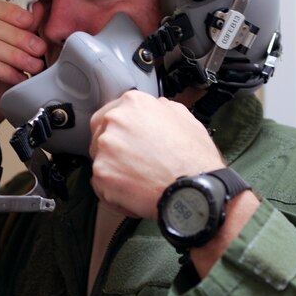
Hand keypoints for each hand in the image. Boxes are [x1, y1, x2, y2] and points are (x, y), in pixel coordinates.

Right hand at [0, 0, 45, 199]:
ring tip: (33, 65)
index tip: (33, 22)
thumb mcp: (10, 62)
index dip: (11, 12)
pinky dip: (2, 68)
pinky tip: (16, 77)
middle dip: (18, 35)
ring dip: (13, 53)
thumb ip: (20, 37)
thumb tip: (38, 12)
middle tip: (39, 49)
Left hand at [88, 91, 225, 218]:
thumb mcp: (184, 118)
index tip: (126, 140)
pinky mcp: (101, 174)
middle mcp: (115, 121)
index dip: (121, 130)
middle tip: (133, 162)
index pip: (111, 112)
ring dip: (114, 170)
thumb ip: (161, 108)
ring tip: (139, 179)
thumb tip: (156, 108)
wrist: (196, 190)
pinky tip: (135, 192)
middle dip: (114, 149)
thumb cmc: (194, 158)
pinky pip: (99, 183)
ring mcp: (105, 148)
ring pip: (100, 159)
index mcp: (134, 103)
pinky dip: (113, 191)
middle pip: (100, 134)